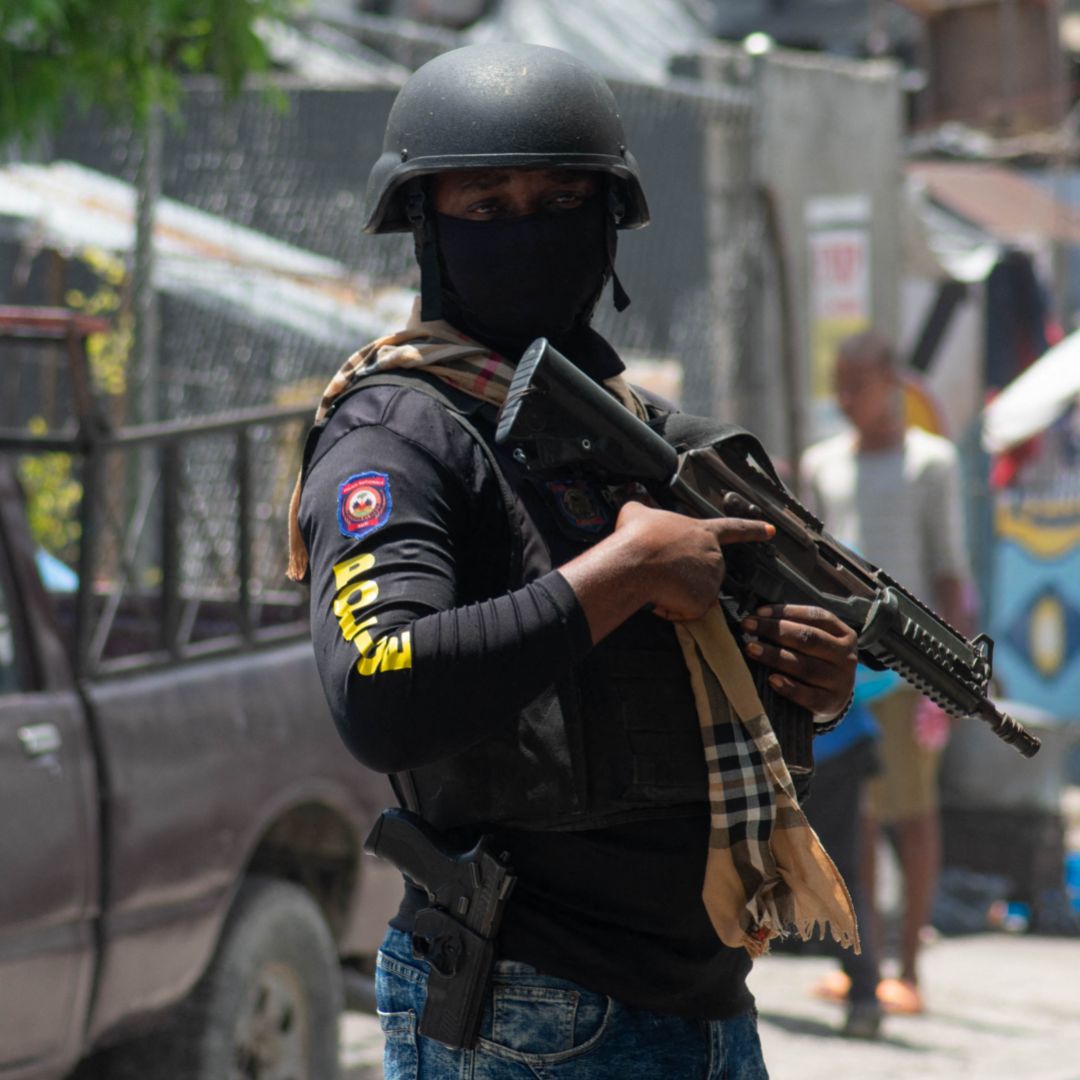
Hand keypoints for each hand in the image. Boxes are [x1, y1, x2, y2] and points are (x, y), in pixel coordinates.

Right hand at [614, 502, 774, 621]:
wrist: (636, 562)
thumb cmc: (637, 537)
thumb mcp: (638, 512)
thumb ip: (645, 510)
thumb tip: (636, 505)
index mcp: (704, 532)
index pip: (735, 528)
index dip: (753, 530)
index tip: (771, 531)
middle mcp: (714, 555)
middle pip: (703, 571)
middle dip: (682, 576)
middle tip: (657, 570)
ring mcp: (711, 580)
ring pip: (692, 593)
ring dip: (673, 593)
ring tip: (654, 580)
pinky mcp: (703, 602)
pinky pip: (684, 612)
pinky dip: (669, 609)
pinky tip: (658, 596)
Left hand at [740, 604, 856, 720]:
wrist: (833, 700)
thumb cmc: (817, 663)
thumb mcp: (817, 644)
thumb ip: (796, 629)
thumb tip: (759, 617)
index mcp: (843, 635)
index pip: (816, 616)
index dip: (787, 611)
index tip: (759, 612)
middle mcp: (846, 656)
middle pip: (809, 638)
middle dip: (775, 630)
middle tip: (748, 626)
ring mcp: (840, 681)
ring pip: (806, 666)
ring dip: (775, 656)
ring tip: (751, 648)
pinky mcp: (831, 703)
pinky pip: (808, 696)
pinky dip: (789, 687)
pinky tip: (771, 680)